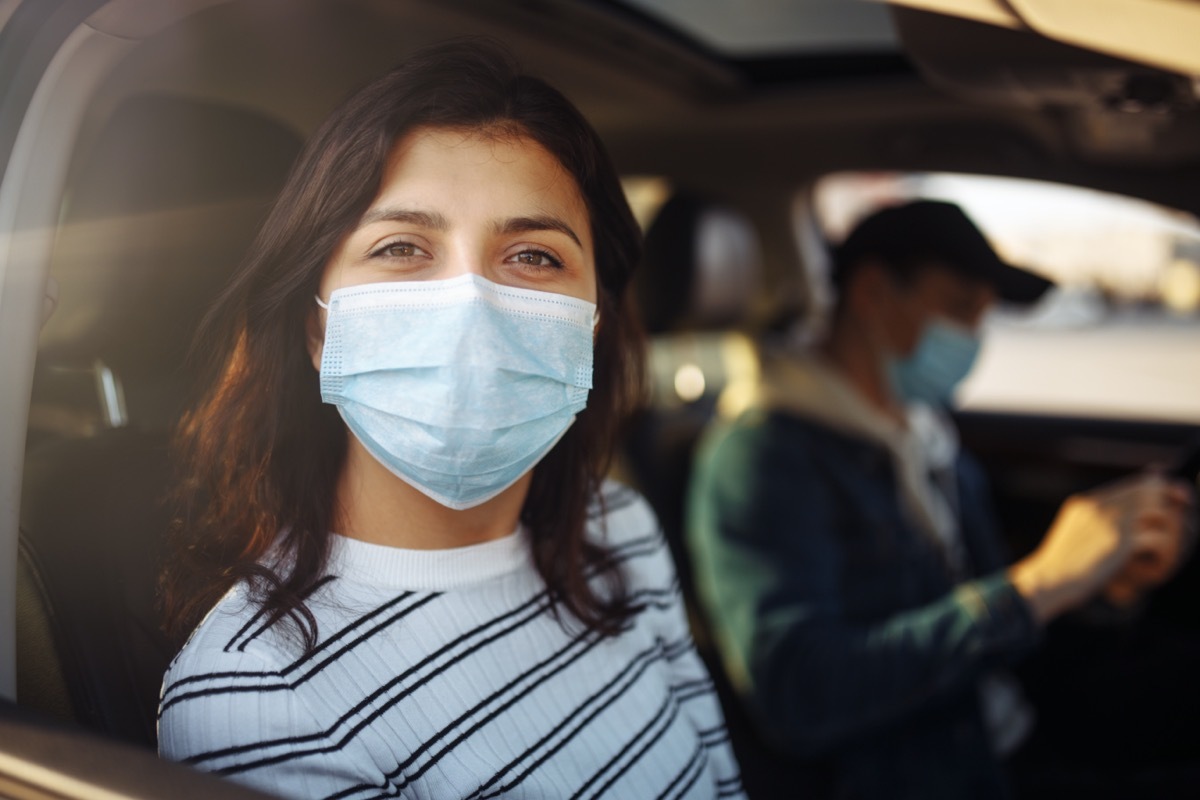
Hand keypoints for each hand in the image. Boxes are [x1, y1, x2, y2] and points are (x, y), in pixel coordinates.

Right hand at [1009, 473, 1193, 623]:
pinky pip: (1159, 539)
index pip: (1134, 483)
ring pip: (1159, 510)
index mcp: (1087, 502)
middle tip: (1185, 511)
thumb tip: (1119, 517)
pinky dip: (1166, 552)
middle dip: (1172, 500)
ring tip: (1169, 547)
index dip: (1160, 487)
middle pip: (1150, 489)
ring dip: (1172, 529)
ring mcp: (1108, 522)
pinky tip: (1159, 565)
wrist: (1048, 580)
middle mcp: (1099, 506)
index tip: (1178, 497)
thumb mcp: (1075, 534)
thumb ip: (1098, 520)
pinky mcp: (1119, 542)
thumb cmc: (1063, 565)